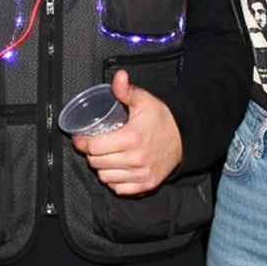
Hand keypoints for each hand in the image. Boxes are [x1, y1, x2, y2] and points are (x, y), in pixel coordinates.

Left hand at [71, 69, 183, 194]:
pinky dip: (114, 181)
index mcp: (131, 138)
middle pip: (97, 163)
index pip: (94, 147)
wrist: (185, 137)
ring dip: (102, 168)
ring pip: (105, 178)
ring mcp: (141, 175)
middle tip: (94, 146)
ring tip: (106, 156)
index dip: (83, 142)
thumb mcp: (144, 101)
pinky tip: (117, 168)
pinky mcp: (146, 185)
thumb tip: (118, 76)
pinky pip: (119, 189)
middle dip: (92, 154)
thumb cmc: (162, 119)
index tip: (81, 139)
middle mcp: (136, 160)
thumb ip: (126, 90)